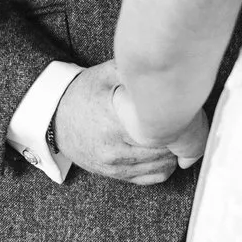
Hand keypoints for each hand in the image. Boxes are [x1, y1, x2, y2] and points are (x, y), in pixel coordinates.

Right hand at [52, 61, 180, 185]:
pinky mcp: (116, 175)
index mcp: (113, 122)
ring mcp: (115, 166)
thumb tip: (167, 63)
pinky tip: (165, 150)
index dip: (181, 122)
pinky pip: (153, 178)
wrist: (54, 120)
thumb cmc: (82, 94)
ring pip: (163, 166)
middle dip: (180, 136)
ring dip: (174, 152)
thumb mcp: (107, 74)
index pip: (162, 130)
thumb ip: (135, 72)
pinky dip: (165, 165)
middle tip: (187, 119)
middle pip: (165, 149)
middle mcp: (114, 149)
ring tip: (176, 133)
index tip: (186, 110)